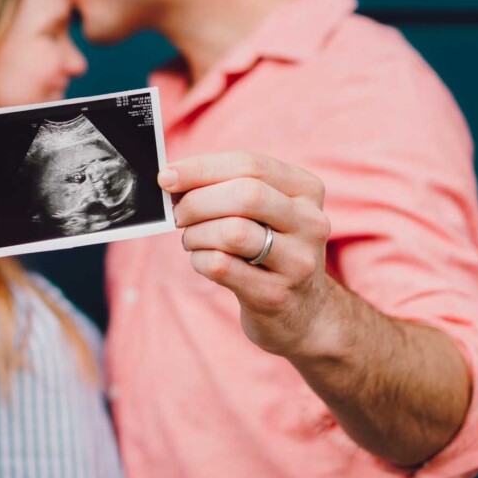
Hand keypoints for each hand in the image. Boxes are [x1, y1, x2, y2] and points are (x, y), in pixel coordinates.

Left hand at [160, 152, 334, 357]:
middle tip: (177, 214)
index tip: (167, 176)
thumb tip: (172, 177)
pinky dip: (199, 260)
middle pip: (245, 196)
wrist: (303, 312)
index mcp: (307, 190)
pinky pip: (222, 266)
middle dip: (198, 202)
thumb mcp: (265, 212)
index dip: (201, 168)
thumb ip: (227, 187)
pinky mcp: (276, 294)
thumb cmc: (269, 249)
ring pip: (233, 232)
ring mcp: (298, 262)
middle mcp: (310, 223)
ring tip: (192, 239)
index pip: (250, 165)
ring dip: (196, 234)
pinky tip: (202, 260)